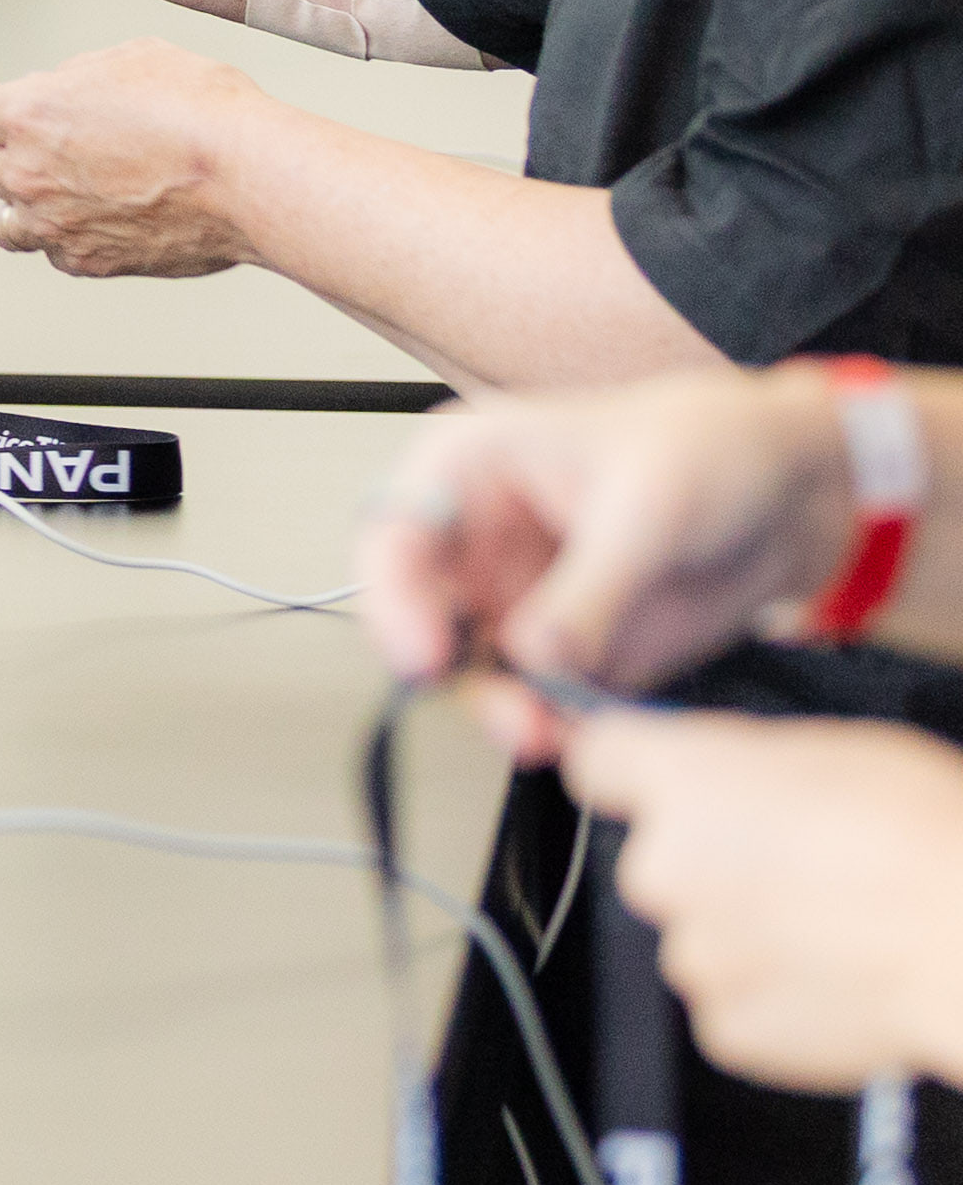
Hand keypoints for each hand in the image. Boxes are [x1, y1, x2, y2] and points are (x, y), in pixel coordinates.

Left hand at [0, 41, 266, 278]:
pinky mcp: (92, 260)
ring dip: (19, 207)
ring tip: (38, 199)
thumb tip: (70, 90)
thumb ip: (82, 76)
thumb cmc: (202, 113)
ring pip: (8, 224)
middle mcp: (30, 173)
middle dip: (9, 153)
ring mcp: (56, 224)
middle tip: (33, 148)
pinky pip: (56, 256)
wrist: (247, 175)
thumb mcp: (133, 58)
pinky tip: (79, 229)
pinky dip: (62, 243)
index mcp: (29, 115)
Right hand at [356, 373, 860, 742]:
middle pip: (426, 621)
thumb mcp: (649, 506)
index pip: (394, 537)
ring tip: (556, 736)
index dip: (395, 601)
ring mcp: (521, 601)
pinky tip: (594, 733)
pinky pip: (546, 702)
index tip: (425, 660)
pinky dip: (565, 727)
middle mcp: (479, 542)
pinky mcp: (571, 652)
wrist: (791, 489)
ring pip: (480, 674)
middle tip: (513, 718)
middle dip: (459, 677)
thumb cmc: (708, 449)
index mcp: (466, 471)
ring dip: (511, 713)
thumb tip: (536, 658)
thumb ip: (590, 586)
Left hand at [562, 710, 962, 1091]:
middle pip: (657, 864)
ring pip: (702, 940)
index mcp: (679, 779)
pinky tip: (841, 984)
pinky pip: (736, 1009)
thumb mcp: (837, 751)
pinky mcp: (727, 1030)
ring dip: (749, 939)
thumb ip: (751, 769)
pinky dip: (778, 1002)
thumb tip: (735, 785)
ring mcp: (692, 955)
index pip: (600, 761)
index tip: (665, 788)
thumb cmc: (932, 836)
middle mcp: (661, 866)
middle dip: (713, 869)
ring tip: (839, 933)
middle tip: (799, 874)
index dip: (637, 776)